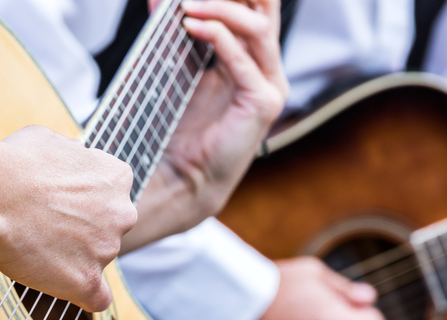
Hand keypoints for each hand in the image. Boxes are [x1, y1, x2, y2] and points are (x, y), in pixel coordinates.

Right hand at [0, 126, 136, 311]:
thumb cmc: (12, 163)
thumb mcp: (48, 139)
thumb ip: (71, 152)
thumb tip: (76, 153)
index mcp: (116, 176)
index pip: (111, 195)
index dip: (83, 200)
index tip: (58, 202)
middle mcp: (121, 213)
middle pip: (108, 229)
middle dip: (83, 229)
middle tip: (46, 226)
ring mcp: (106, 249)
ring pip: (96, 260)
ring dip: (72, 257)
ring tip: (34, 247)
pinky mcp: (87, 280)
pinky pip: (97, 298)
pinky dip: (82, 295)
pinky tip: (62, 286)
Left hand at [122, 0, 288, 251]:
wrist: (186, 175)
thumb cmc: (182, 127)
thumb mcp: (179, 67)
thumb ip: (176, 29)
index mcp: (251, 55)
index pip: (254, 4)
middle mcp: (267, 66)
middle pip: (265, 7)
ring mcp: (270, 85)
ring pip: (257, 28)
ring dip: (220, 8)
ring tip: (185, 4)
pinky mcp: (263, 103)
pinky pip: (243, 61)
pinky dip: (217, 37)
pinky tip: (191, 26)